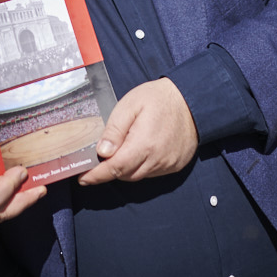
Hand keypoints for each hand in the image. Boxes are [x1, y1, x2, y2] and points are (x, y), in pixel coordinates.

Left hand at [78, 78, 198, 185]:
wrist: (193, 99)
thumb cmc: (159, 98)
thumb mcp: (131, 104)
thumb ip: (115, 129)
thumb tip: (102, 152)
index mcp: (144, 144)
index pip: (115, 168)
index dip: (97, 176)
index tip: (83, 178)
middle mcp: (157, 159)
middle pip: (125, 175)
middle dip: (109, 171)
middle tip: (98, 160)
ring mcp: (168, 164)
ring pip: (138, 176)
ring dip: (125, 169)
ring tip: (120, 152)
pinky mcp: (176, 165)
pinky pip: (152, 173)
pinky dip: (141, 167)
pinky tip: (139, 152)